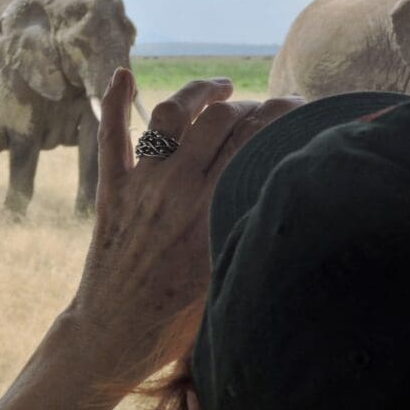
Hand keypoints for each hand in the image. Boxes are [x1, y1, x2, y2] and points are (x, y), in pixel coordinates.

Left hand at [63, 69, 303, 380]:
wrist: (113, 335)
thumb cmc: (177, 321)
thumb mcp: (230, 275)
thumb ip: (249, 230)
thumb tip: (282, 198)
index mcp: (213, 209)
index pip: (254, 140)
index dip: (280, 115)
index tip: (298, 110)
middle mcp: (176, 188)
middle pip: (219, 120)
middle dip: (248, 106)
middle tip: (262, 111)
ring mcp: (141, 185)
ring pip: (170, 114)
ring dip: (198, 94)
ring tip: (219, 91)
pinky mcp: (112, 190)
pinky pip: (111, 134)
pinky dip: (113, 100)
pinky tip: (121, 74)